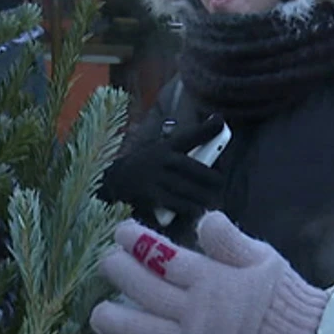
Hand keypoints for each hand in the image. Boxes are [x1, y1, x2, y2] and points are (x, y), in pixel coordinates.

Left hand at [90, 213, 327, 333]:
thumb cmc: (275, 294)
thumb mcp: (262, 257)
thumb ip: (230, 239)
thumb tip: (207, 217)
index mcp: (212, 281)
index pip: (165, 258)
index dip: (138, 242)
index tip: (122, 231)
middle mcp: (194, 312)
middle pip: (143, 290)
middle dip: (118, 271)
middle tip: (107, 259)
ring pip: (136, 329)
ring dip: (110, 316)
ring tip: (96, 306)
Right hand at [99, 116, 226, 219]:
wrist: (113, 183)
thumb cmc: (145, 166)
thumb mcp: (160, 150)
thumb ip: (182, 148)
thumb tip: (210, 135)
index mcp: (166, 146)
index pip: (190, 136)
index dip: (207, 129)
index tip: (220, 122)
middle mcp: (162, 160)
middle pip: (198, 169)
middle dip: (214, 179)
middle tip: (219, 185)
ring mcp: (157, 179)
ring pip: (192, 190)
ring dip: (205, 198)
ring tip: (211, 200)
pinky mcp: (152, 197)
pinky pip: (180, 205)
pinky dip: (191, 209)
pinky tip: (196, 211)